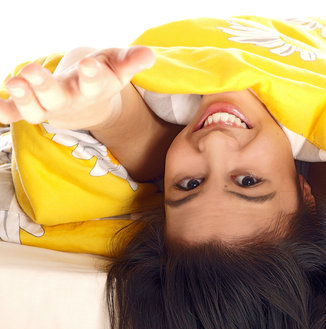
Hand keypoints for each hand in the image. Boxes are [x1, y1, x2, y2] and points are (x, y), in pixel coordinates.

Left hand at [0, 45, 154, 129]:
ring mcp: (51, 107)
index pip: (96, 84)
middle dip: (45, 88)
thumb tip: (149, 54)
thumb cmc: (104, 77)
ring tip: (13, 81)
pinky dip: (5, 111)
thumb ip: (131, 60)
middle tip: (31, 73)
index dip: (93, 77)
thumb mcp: (119, 65)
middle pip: (58, 99)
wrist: (91, 104)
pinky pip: (17, 114)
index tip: (90, 66)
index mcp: (95, 89)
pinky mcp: (35, 108)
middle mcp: (72, 100)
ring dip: (23, 99)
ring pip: (36, 110)